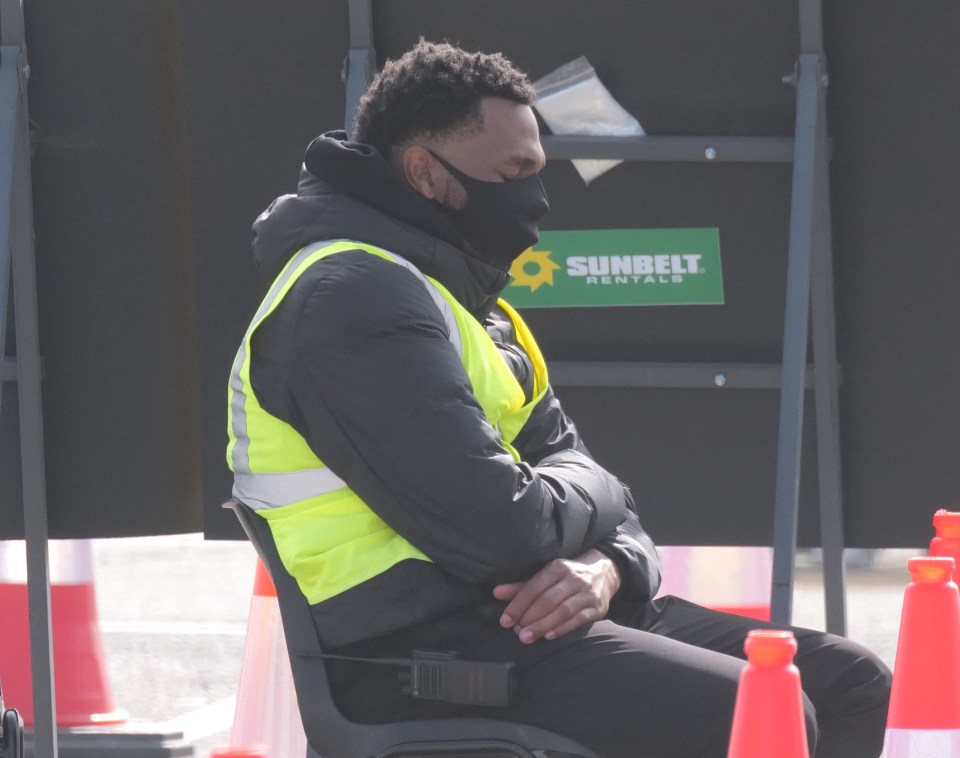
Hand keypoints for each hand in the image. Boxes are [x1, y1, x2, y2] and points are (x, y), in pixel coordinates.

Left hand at [492, 549, 620, 643]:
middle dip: (530, 617)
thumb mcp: (546, 576)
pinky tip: (550, 636)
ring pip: (563, 611)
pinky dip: (564, 628)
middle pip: (548, 600)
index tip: (505, 620)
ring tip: (528, 637)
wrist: (603, 573)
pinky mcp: (597, 607)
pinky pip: (579, 619)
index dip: (518, 604)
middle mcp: (573, 578)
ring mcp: (586, 593)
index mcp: (557, 567)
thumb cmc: (567, 577)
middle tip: (517, 632)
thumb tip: (496, 593)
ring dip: (543, 625)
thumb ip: (522, 586)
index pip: (534, 587)